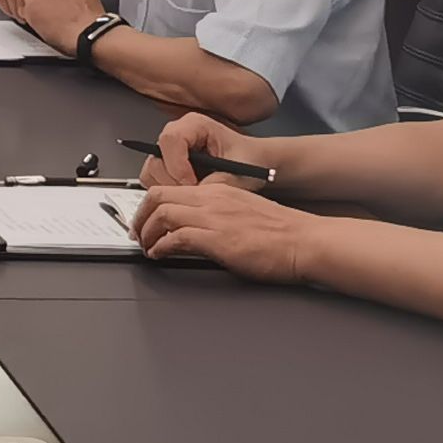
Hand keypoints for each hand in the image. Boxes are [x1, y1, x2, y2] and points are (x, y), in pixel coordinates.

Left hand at [130, 177, 321, 282]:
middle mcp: (212, 199)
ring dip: (147, 232)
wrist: (305, 241)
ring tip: (146, 246)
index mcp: (219, 191)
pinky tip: (160, 254)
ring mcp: (214, 217)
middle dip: (140, 215)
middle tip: (137, 233)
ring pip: (162, 213)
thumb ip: (218, 216)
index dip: (151, 204)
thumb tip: (195, 230)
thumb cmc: (282, 233)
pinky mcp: (217, 238)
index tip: (146, 218)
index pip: (172, 188)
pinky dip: (161, 246)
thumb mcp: (243, 213)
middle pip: (159, 196)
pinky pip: (175, 237)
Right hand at [142, 113, 269, 192]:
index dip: (178, 165)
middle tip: (193, 194)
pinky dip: (166, 192)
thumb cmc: (249, 159)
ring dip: (168, 189)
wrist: (253, 162)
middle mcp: (177, 133)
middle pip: (156, 158)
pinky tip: (188, 195)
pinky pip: (152, 180)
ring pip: (151, 171)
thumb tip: (194, 195)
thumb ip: (216, 182)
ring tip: (193, 195)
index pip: (170, 140)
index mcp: (195, 124)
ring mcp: (168, 149)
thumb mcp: (239, 171)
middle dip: (173, 182)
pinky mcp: (165, 164)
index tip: (192, 184)